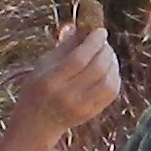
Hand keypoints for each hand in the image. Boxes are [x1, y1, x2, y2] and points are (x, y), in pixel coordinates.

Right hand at [0, 20, 119, 150]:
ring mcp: (81, 107)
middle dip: (105, 50)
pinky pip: (112, 93)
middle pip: (97, 69)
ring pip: (109, 81)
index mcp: (52, 81)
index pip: (79, 59)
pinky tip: (109, 69)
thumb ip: (64, 46)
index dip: (93, 42)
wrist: (36, 124)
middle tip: (104, 42)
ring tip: (107, 54)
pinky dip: (114, 77)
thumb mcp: (43, 66)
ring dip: (113, 63)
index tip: (100, 31)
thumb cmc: (37, 89)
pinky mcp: (91, 113)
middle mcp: (68, 95)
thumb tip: (81, 26)